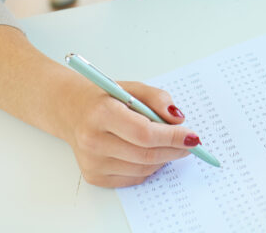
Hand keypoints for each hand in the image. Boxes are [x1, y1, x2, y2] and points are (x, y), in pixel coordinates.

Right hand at [66, 80, 201, 186]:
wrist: (73, 111)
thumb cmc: (105, 97)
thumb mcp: (132, 87)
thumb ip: (157, 99)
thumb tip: (178, 119)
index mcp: (102, 113)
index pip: (144, 133)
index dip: (172, 137)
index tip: (192, 136)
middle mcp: (93, 141)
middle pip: (145, 154)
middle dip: (174, 150)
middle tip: (190, 144)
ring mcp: (92, 163)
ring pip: (142, 169)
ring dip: (164, 159)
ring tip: (172, 146)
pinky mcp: (93, 177)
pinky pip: (132, 178)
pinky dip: (149, 167)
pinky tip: (152, 154)